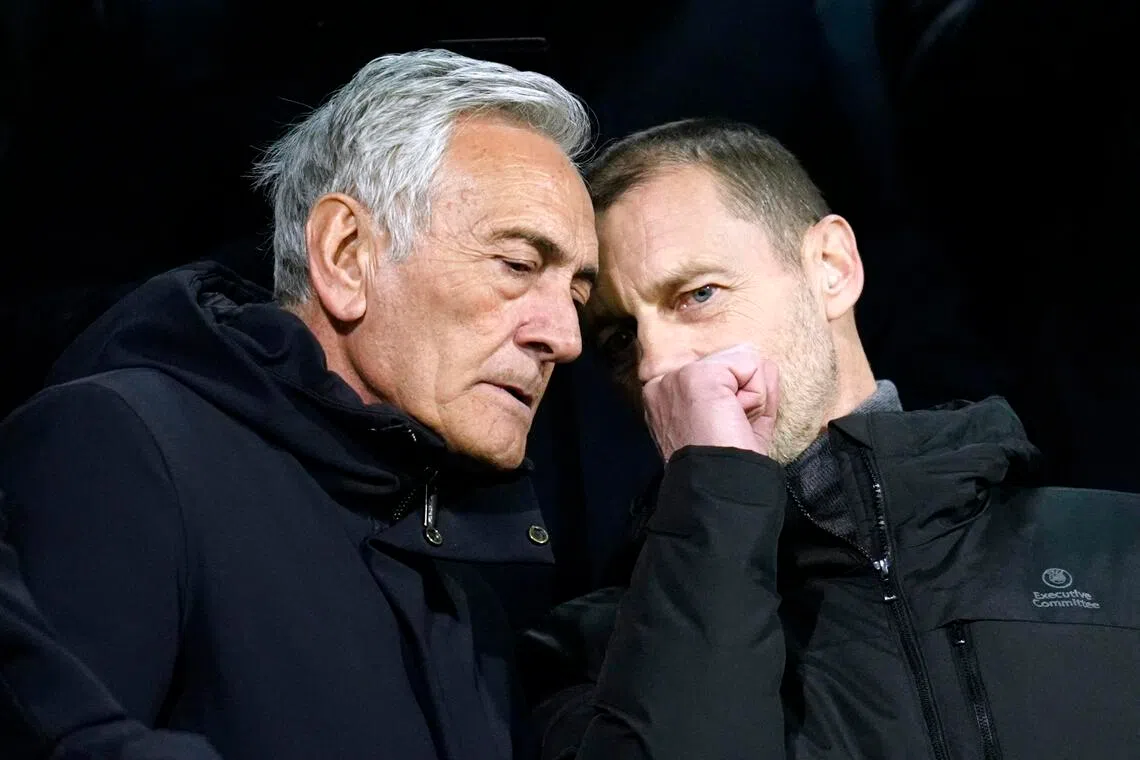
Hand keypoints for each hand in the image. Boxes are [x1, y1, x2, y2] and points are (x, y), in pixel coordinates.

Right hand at [641, 343, 779, 460]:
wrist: (717, 486)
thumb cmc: (725, 467)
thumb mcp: (733, 424)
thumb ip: (744, 391)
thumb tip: (765, 363)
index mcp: (664, 399)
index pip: (719, 376)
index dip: (737, 402)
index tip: (724, 432)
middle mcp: (663, 384)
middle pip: (732, 366)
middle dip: (745, 397)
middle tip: (729, 430)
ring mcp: (678, 376)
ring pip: (744, 364)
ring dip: (752, 398)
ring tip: (731, 425)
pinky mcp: (699, 375)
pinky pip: (752, 367)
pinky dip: (758, 396)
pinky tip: (736, 418)